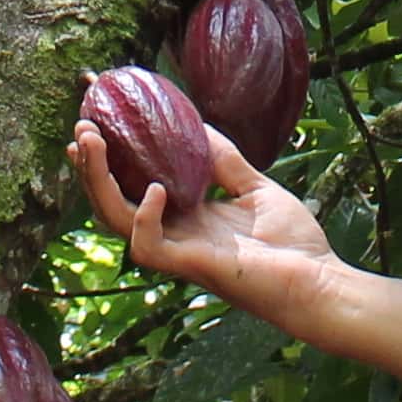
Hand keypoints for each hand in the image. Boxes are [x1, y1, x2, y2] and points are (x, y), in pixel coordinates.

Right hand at [73, 125, 343, 335]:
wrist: (320, 282)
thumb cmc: (294, 243)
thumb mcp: (254, 187)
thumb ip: (224, 160)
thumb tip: (197, 124)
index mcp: (186, 217)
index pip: (133, 185)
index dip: (109, 158)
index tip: (94, 120)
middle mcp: (174, 234)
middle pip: (113, 201)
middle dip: (91, 166)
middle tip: (81, 128)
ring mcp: (179, 252)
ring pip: (117, 220)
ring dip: (98, 182)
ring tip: (90, 143)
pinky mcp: (190, 265)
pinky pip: (147, 245)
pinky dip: (144, 216)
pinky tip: (155, 188)